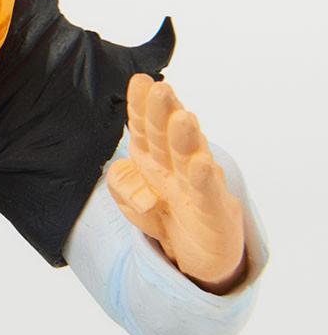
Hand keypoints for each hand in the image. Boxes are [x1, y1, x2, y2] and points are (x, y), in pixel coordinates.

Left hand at [107, 74, 245, 293]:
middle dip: (164, 111)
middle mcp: (177, 164)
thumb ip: (121, 183)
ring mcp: (198, 184)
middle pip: (167, 135)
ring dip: (186, 137)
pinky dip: (205, 178)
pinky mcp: (215, 209)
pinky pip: (208, 192)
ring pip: (191, 157)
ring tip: (182, 117)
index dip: (142, 106)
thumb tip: (123, 169)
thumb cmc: (164, 215)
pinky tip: (201, 163)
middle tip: (160, 89)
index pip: (145, 128)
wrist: (196, 252)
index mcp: (153, 158)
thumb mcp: (130, 200)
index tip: (140, 82)